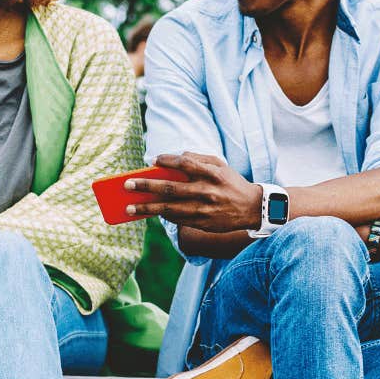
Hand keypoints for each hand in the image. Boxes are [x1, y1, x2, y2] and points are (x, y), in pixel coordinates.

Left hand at [125, 152, 263, 232]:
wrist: (252, 208)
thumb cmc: (231, 183)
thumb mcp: (220, 165)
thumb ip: (199, 158)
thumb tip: (177, 156)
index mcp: (211, 173)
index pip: (185, 163)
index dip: (167, 160)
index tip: (153, 160)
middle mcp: (206, 191)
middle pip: (170, 188)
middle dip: (146, 186)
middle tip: (127, 184)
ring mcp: (203, 209)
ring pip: (169, 209)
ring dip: (147, 208)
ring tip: (129, 207)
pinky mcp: (202, 223)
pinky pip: (177, 219)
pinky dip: (163, 215)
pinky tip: (150, 213)